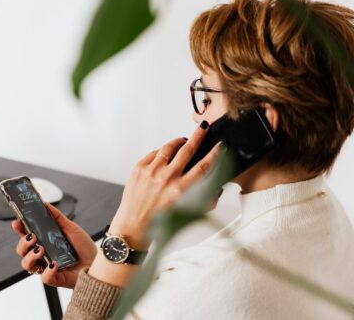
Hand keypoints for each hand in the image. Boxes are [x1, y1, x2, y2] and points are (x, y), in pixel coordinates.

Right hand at [11, 203, 96, 287]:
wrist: (97, 263)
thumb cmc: (84, 248)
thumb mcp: (72, 229)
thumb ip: (58, 217)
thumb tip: (46, 205)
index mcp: (44, 242)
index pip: (26, 235)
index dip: (19, 229)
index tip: (17, 222)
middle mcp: (43, 255)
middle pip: (22, 251)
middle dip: (23, 243)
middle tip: (32, 237)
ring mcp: (46, 267)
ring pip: (27, 264)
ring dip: (30, 256)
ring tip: (41, 249)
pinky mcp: (54, 279)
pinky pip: (44, 278)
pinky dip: (48, 271)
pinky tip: (55, 264)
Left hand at [109, 122, 220, 249]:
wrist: (133, 226)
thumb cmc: (159, 222)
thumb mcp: (186, 212)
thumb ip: (202, 198)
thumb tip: (214, 185)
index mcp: (180, 190)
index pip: (203, 167)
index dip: (214, 154)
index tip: (220, 146)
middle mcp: (166, 179)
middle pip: (187, 150)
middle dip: (198, 136)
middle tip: (203, 127)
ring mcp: (151, 172)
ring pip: (168, 148)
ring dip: (178, 142)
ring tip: (183, 141)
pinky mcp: (139, 169)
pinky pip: (154, 153)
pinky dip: (161, 153)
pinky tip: (164, 157)